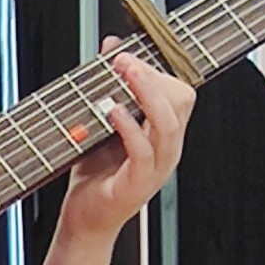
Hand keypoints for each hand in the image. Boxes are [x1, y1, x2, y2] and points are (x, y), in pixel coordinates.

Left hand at [60, 43, 194, 240]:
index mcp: (163, 134)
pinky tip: (112, 111)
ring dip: (146, 93)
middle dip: (153, 75)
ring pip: (167, 123)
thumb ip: (110, 85)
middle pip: (179, 102)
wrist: (85, 220)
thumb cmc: (96, 173)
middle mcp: (167, 150)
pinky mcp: (137, 185)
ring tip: (125, 72)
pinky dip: (129, 127)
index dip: (158, 69)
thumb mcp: (102, 121)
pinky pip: (143, 151)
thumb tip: (112, 45)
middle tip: (124, 59)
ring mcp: (156, 168)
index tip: (129, 53)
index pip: (179, 93)